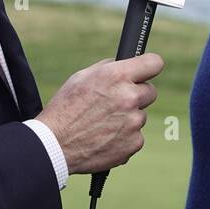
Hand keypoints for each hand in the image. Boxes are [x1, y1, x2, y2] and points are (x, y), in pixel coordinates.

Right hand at [36, 53, 163, 173]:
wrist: (55, 145)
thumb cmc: (65, 109)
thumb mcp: (81, 77)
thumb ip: (109, 68)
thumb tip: (125, 64)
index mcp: (117, 76)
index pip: (154, 63)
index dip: (150, 66)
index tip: (147, 70)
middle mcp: (129, 97)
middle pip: (150, 92)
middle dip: (136, 95)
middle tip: (115, 103)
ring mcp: (134, 122)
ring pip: (140, 116)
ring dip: (127, 119)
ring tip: (102, 124)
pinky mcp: (134, 143)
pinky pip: (136, 136)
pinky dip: (124, 138)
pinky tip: (104, 137)